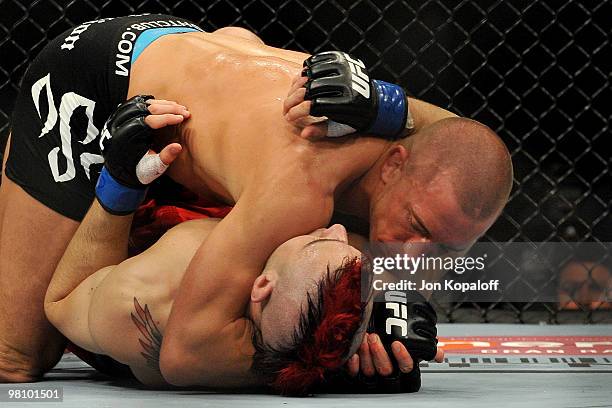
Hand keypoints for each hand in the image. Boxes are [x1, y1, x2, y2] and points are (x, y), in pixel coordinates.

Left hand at [96, 96, 188, 214]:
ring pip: (143, 102)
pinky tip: (166, 105)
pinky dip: (153, 102)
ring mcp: (119, 117)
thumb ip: (165, 158)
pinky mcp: (122, 114)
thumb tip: (178, 146)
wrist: (122, 170)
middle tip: (185, 112)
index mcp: (127, 137)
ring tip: (179, 107)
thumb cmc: (138, 170)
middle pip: (148, 108)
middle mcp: (121, 124)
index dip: (168, 118)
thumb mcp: (152, 168)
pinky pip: (138, 102)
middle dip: (169, 108)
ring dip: (163, 104)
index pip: (151, 120)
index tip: (182, 118)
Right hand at [284, 51, 411, 140]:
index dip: (298, 112)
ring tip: (300, 89)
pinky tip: (307, 75)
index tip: (290, 117)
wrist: (375, 102)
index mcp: (348, 106)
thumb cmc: (354, 120)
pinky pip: (320, 59)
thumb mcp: (341, 129)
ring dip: (302, 81)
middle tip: (293, 102)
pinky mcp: (345, 59)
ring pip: (314, 71)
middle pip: (311, 88)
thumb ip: (322, 131)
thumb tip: (303, 133)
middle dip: (298, 97)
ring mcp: (347, 70)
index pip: (314, 106)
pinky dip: (310, 66)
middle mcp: (348, 85)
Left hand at [346, 333, 443, 377]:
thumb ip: (424, 345)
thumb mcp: (410, 337)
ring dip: (367, 354)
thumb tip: (439, 354)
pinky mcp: (357, 372)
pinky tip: (354, 354)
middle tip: (375, 337)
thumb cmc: (393, 332)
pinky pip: (354, 374)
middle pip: (386, 371)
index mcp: (403, 368)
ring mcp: (372, 373)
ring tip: (365, 338)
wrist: (375, 323)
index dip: (403, 358)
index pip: (407, 369)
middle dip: (380, 354)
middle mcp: (388, 373)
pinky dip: (353, 365)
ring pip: (370, 371)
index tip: (397, 343)